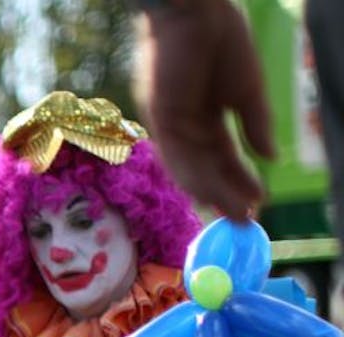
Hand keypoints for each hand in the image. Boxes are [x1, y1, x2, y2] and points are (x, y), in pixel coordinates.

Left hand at [135, 0, 274, 220]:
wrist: (198, 13)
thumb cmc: (223, 43)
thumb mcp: (247, 90)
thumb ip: (256, 125)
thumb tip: (271, 157)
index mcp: (205, 119)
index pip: (223, 159)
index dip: (239, 182)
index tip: (258, 203)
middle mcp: (185, 129)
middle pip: (206, 171)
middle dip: (227, 197)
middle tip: (246, 221)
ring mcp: (170, 126)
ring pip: (192, 170)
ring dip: (214, 194)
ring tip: (237, 214)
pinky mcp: (160, 120)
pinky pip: (177, 157)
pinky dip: (196, 177)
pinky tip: (214, 194)